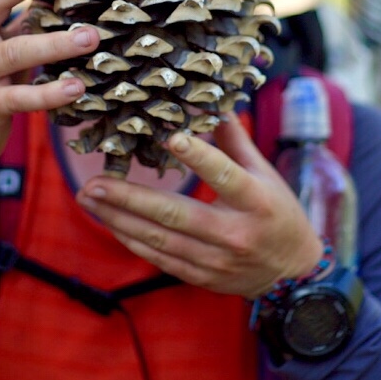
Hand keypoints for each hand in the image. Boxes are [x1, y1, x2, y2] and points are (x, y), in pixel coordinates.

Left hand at [75, 116, 323, 298]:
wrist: (291, 274)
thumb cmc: (278, 213)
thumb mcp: (265, 174)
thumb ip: (235, 141)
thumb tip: (212, 103)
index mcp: (256, 201)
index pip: (224, 175)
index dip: (198, 157)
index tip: (170, 137)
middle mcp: (234, 233)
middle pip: (175, 214)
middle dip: (129, 198)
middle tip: (94, 183)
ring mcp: (216, 260)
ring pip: (159, 238)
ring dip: (118, 219)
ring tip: (89, 199)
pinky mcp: (201, 276)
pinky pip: (159, 258)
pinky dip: (131, 239)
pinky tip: (109, 222)